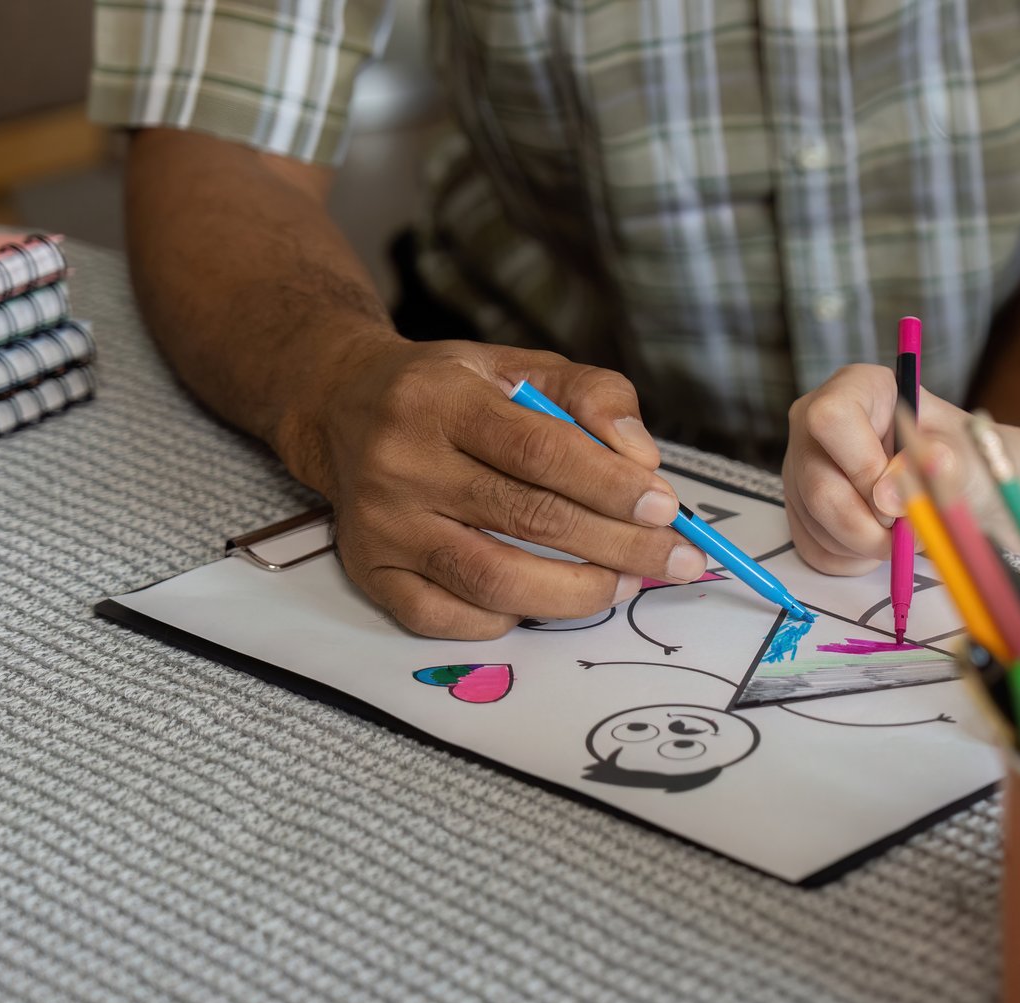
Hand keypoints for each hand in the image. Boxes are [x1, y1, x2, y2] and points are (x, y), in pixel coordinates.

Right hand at [273, 336, 706, 638]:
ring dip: (575, 593)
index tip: (666, 507)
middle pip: (527, 519)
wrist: (345, 408)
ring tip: (624, 585)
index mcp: (441, 400)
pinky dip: (508, 619)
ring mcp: (382, 526)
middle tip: (674, 560)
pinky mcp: (370, 574)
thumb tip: (643, 461)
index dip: (609, 485)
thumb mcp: (522, 367)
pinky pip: (448, 619)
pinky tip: (545, 599)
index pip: (539, 450)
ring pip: (492, 580)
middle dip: (618, 546)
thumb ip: (593, 396)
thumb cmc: (457, 392)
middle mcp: (401, 464)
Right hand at [781, 363, 981, 575]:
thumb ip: (937, 465)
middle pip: (819, 484)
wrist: (953, 482)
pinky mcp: (798, 504)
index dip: (865, 469)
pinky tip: (879, 541)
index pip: (833, 419)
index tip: (899, 499)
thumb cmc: (956, 457)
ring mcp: (800, 463)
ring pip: (816, 520)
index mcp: (858, 387)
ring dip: (866, 545)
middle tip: (907, 537)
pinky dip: (853, 559)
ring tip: (902, 536)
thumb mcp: (964, 454)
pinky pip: (813, 546)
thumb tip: (889, 494)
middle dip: (868, 526)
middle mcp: (816, 420)